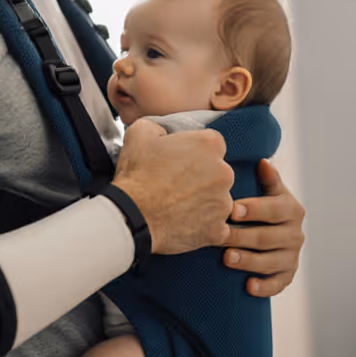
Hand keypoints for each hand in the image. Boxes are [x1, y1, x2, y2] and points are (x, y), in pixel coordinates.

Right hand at [110, 119, 233, 255]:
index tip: (182, 161)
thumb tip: (164, 132)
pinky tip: (184, 223)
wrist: (131, 216)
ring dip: (204, 202)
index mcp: (208, 145)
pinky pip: (216, 227)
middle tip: (177, 184)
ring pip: (218, 199)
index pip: (212, 143)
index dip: (196, 151)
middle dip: (203, 177)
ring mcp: (223, 203)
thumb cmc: (137, 175)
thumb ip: (160, 126)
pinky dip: (203, 227)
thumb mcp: (140, 133)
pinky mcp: (217, 230)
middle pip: (219, 171)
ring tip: (178, 206)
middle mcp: (223, 173)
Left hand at [221, 159, 305, 296]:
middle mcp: (296, 233)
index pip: (274, 209)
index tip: (232, 209)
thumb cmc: (262, 204)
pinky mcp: (287, 274)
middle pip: (268, 237)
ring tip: (227, 258)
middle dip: (243, 237)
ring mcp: (292, 256)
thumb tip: (262, 162)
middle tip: (220, 236)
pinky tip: (249, 287)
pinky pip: (278, 283)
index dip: (254, 209)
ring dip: (248, 261)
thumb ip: (267, 178)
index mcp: (291, 209)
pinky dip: (265, 287)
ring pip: (271, 262)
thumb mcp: (267, 189)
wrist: (272, 227)